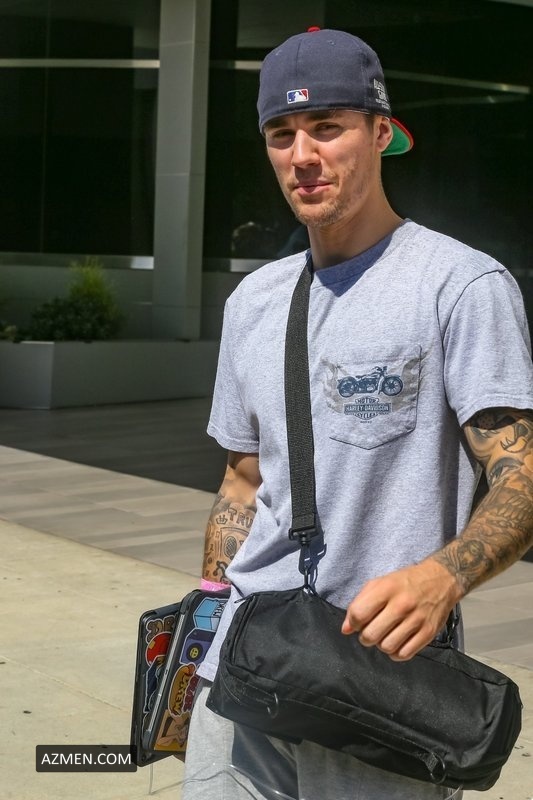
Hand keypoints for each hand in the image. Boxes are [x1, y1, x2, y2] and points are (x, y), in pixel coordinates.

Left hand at [341, 559, 462, 660]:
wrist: (441, 580)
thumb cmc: (405, 582)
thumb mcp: (380, 583)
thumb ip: (360, 603)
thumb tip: (346, 629)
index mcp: (387, 589)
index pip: (359, 614)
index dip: (353, 622)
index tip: (358, 622)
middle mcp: (402, 605)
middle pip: (371, 635)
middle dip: (365, 637)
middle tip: (370, 631)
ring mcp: (417, 620)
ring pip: (387, 647)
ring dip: (381, 645)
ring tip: (385, 635)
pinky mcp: (429, 633)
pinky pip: (404, 654)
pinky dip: (396, 653)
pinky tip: (397, 642)